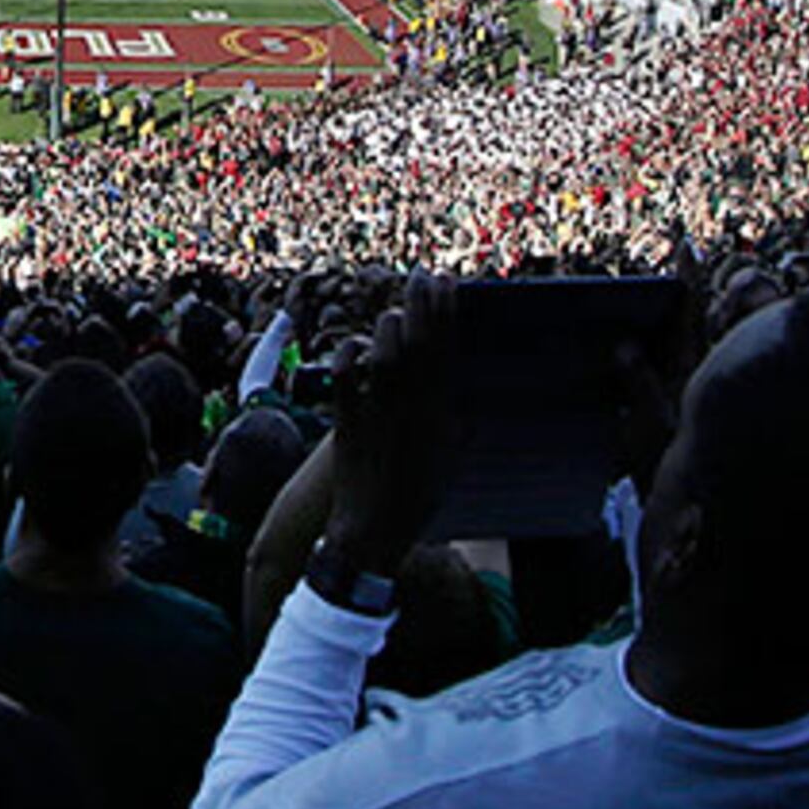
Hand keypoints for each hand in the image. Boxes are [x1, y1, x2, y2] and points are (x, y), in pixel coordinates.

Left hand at [321, 274, 454, 570]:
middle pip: (419, 346)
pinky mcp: (346, 423)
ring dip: (390, 329)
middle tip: (424, 276)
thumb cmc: (415, 497)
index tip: (448, 284)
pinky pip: (346, 379)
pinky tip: (357, 344)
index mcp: (439, 417)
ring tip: (397, 312)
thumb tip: (462, 392)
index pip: (446, 354)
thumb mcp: (448, 458)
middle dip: (422, 306)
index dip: (446, 315)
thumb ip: (456, 422)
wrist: (373, 532)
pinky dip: (351, 356)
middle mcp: (410, 412)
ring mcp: (378, 415)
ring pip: (386, 358)